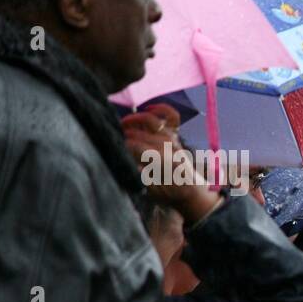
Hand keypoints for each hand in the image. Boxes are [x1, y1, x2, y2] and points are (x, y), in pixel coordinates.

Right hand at [122, 104, 219, 224]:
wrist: (191, 191)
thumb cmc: (168, 193)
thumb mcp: (150, 189)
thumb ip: (138, 175)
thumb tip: (126, 162)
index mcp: (159, 159)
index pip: (132, 146)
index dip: (119, 147)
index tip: (111, 150)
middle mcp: (166, 144)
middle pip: (136, 133)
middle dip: (122, 136)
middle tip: (112, 139)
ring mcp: (171, 138)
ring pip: (149, 120)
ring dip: (133, 119)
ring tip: (123, 125)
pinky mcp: (175, 135)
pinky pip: (171, 115)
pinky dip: (161, 108)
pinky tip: (148, 108)